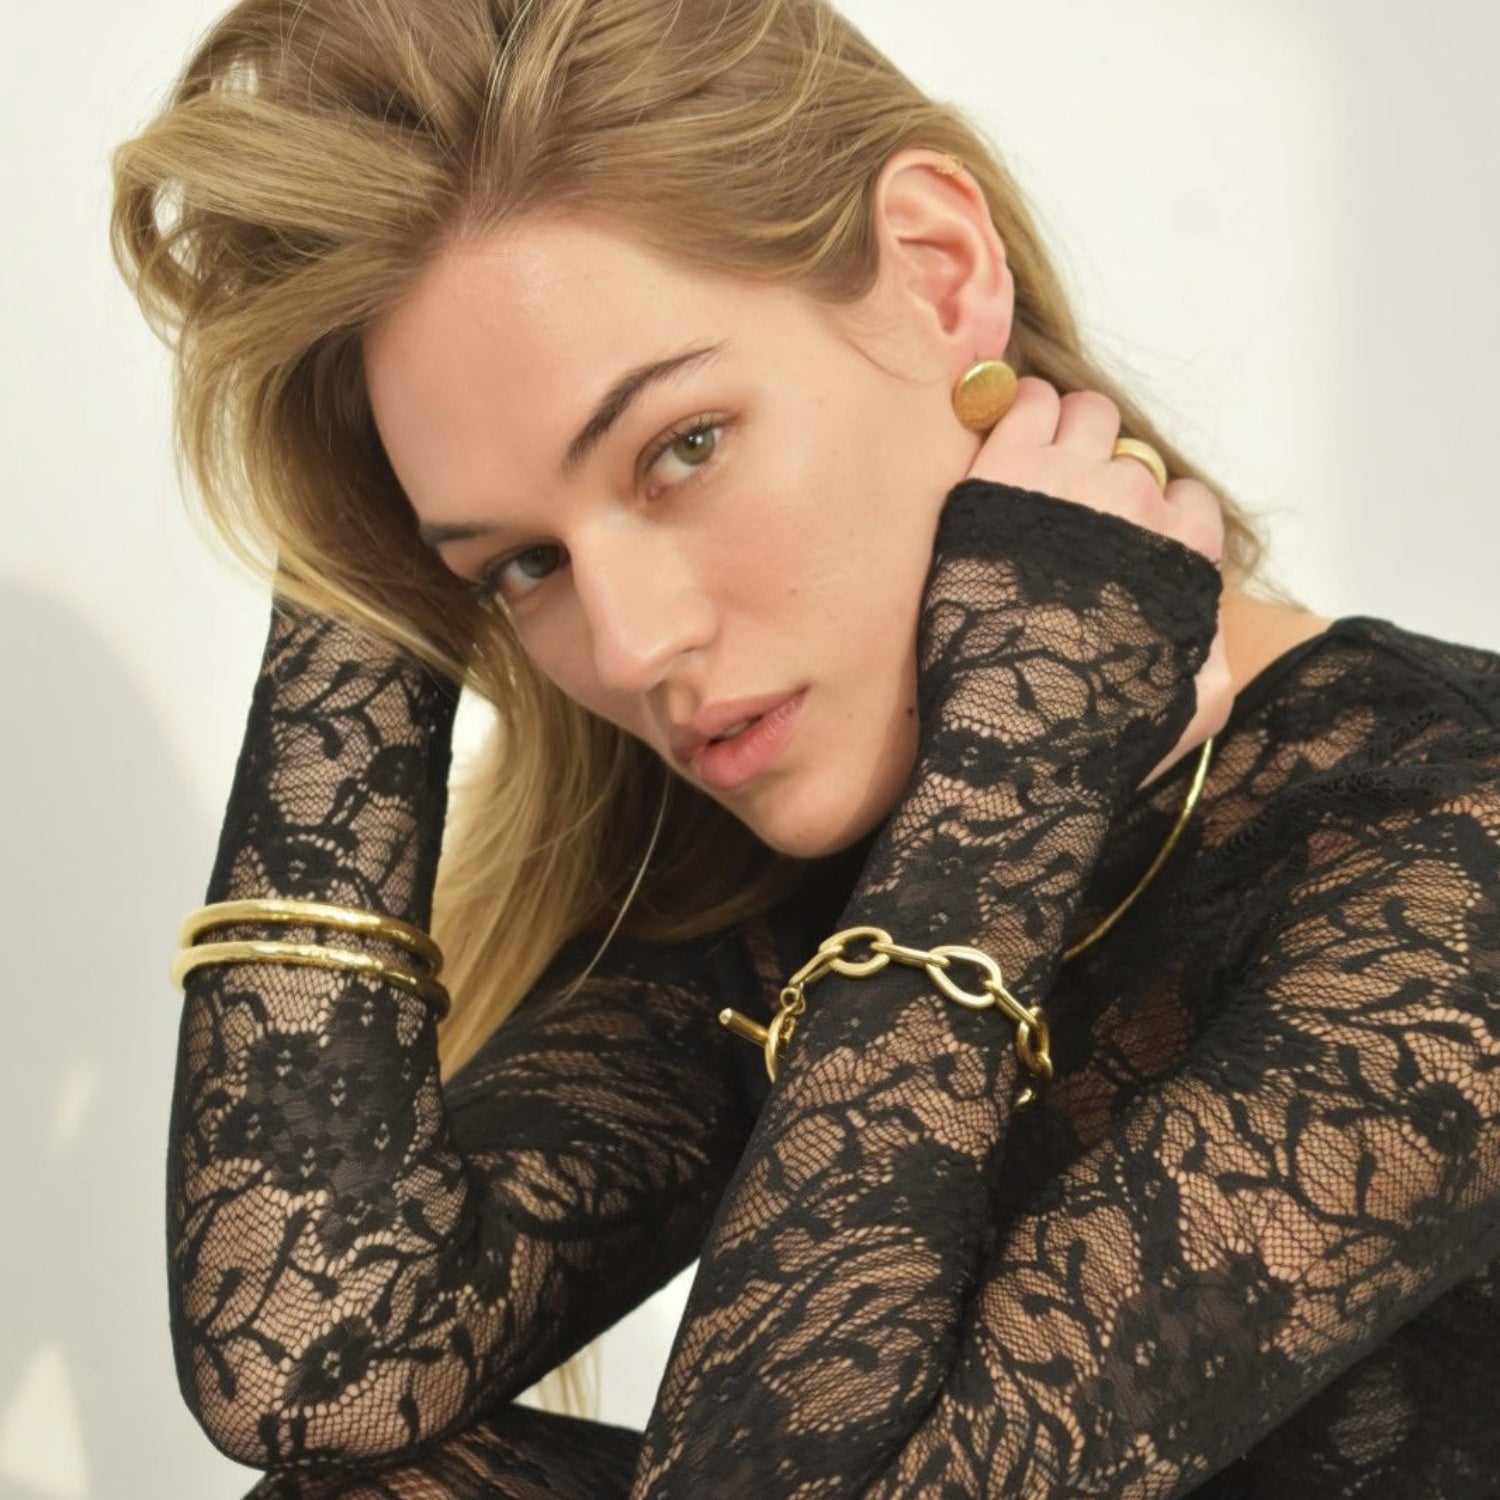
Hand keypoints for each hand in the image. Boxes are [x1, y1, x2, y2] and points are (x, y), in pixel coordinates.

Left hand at [952, 379, 1231, 788]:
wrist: (1010, 735)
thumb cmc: (1099, 729)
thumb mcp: (1196, 703)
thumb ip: (1213, 644)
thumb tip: (1207, 610)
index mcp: (1183, 550)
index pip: (1187, 502)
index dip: (1153, 523)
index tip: (1117, 548)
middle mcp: (1135, 503)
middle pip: (1133, 456)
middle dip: (1107, 481)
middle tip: (1068, 517)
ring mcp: (1069, 479)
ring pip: (1088, 413)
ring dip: (1071, 436)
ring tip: (1042, 475)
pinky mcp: (1004, 470)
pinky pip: (1027, 400)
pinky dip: (1024, 409)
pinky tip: (1012, 443)